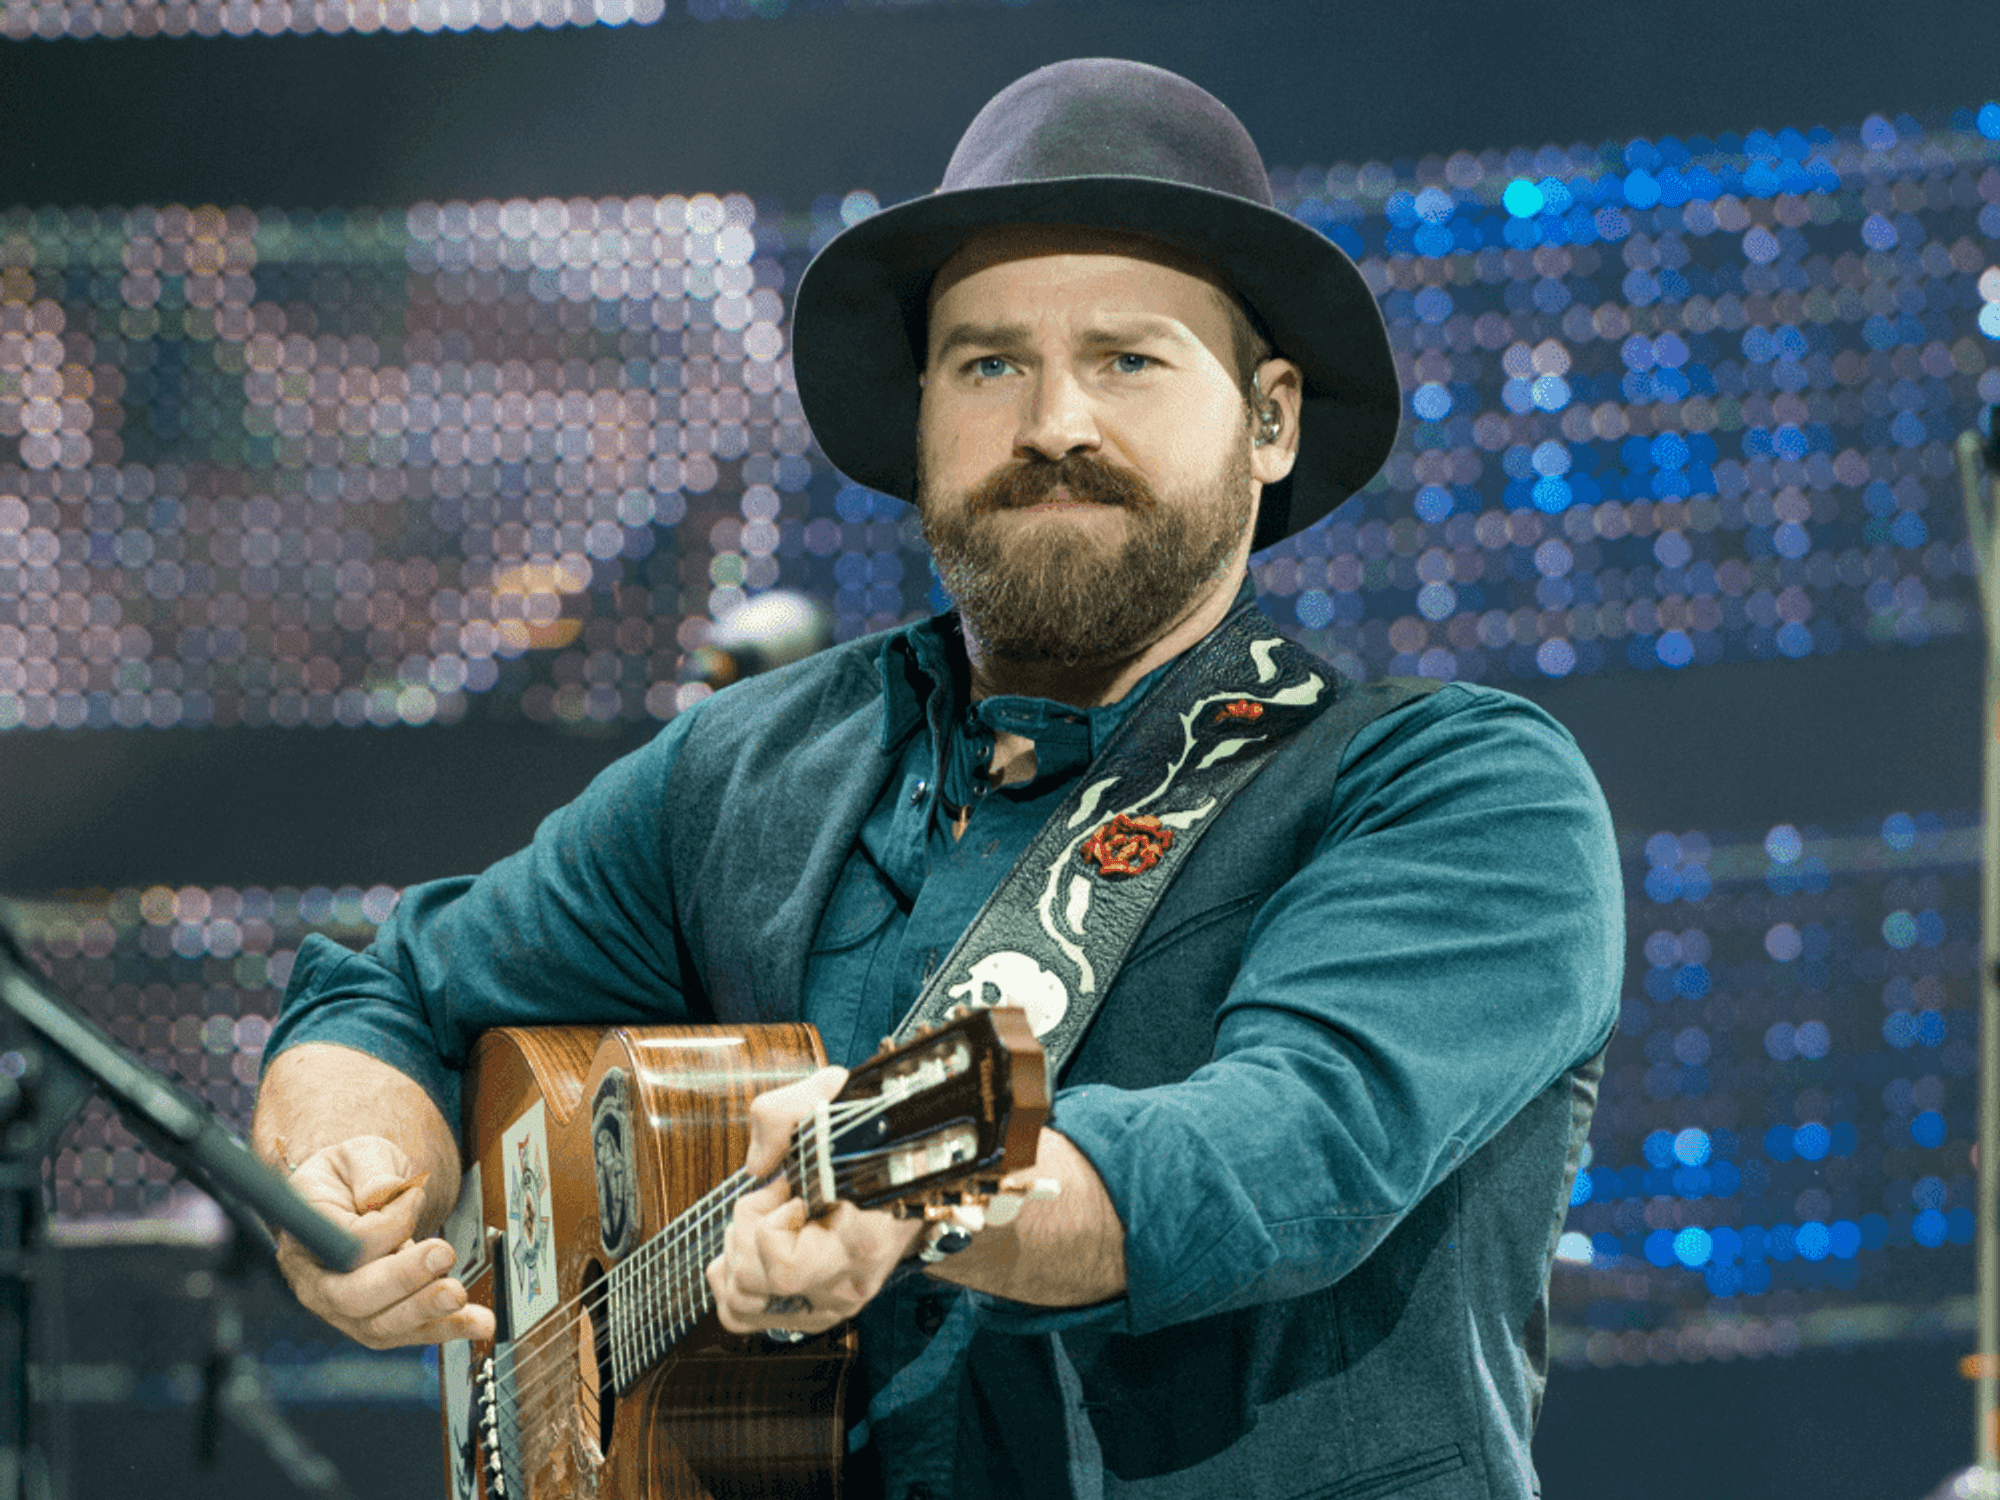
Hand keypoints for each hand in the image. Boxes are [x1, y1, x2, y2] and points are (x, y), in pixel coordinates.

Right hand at [275, 1135, 494, 1348]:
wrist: (358, 1196)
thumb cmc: (353, 1176)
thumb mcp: (358, 1156)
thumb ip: (371, 1173)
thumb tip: (381, 1196)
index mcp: (305, 1235)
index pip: (341, 1247)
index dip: (383, 1229)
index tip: (413, 1199)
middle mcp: (315, 1280)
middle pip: (352, 1298)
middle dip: (402, 1280)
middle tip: (443, 1255)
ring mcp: (343, 1309)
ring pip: (379, 1326)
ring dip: (426, 1313)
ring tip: (460, 1295)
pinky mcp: (375, 1321)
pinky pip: (407, 1333)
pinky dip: (445, 1328)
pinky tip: (477, 1322)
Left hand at [706, 1066, 923, 1335]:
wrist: (918, 1165)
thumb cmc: (877, 1138)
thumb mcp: (833, 1104)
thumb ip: (784, 1115)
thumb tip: (755, 1164)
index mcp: (861, 1243)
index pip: (785, 1266)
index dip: (768, 1220)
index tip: (788, 1184)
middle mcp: (847, 1285)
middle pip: (752, 1284)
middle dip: (745, 1230)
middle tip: (774, 1197)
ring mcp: (832, 1302)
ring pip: (743, 1304)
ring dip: (737, 1256)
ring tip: (764, 1219)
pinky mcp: (816, 1308)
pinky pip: (746, 1317)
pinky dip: (733, 1284)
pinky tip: (748, 1249)